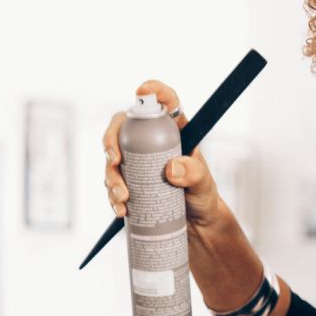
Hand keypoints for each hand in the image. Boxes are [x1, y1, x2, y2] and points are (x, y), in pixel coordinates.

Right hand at [102, 80, 221, 227]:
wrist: (197, 225)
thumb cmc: (204, 197)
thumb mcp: (204, 185)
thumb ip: (194, 174)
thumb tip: (171, 168)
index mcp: (175, 132)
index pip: (164, 104)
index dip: (154, 91)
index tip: (142, 90)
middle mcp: (152, 142)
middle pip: (124, 128)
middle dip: (111, 141)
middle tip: (114, 161)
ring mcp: (137, 162)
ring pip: (113, 159)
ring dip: (110, 176)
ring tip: (122, 197)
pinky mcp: (129, 183)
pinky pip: (112, 184)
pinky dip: (111, 196)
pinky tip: (120, 209)